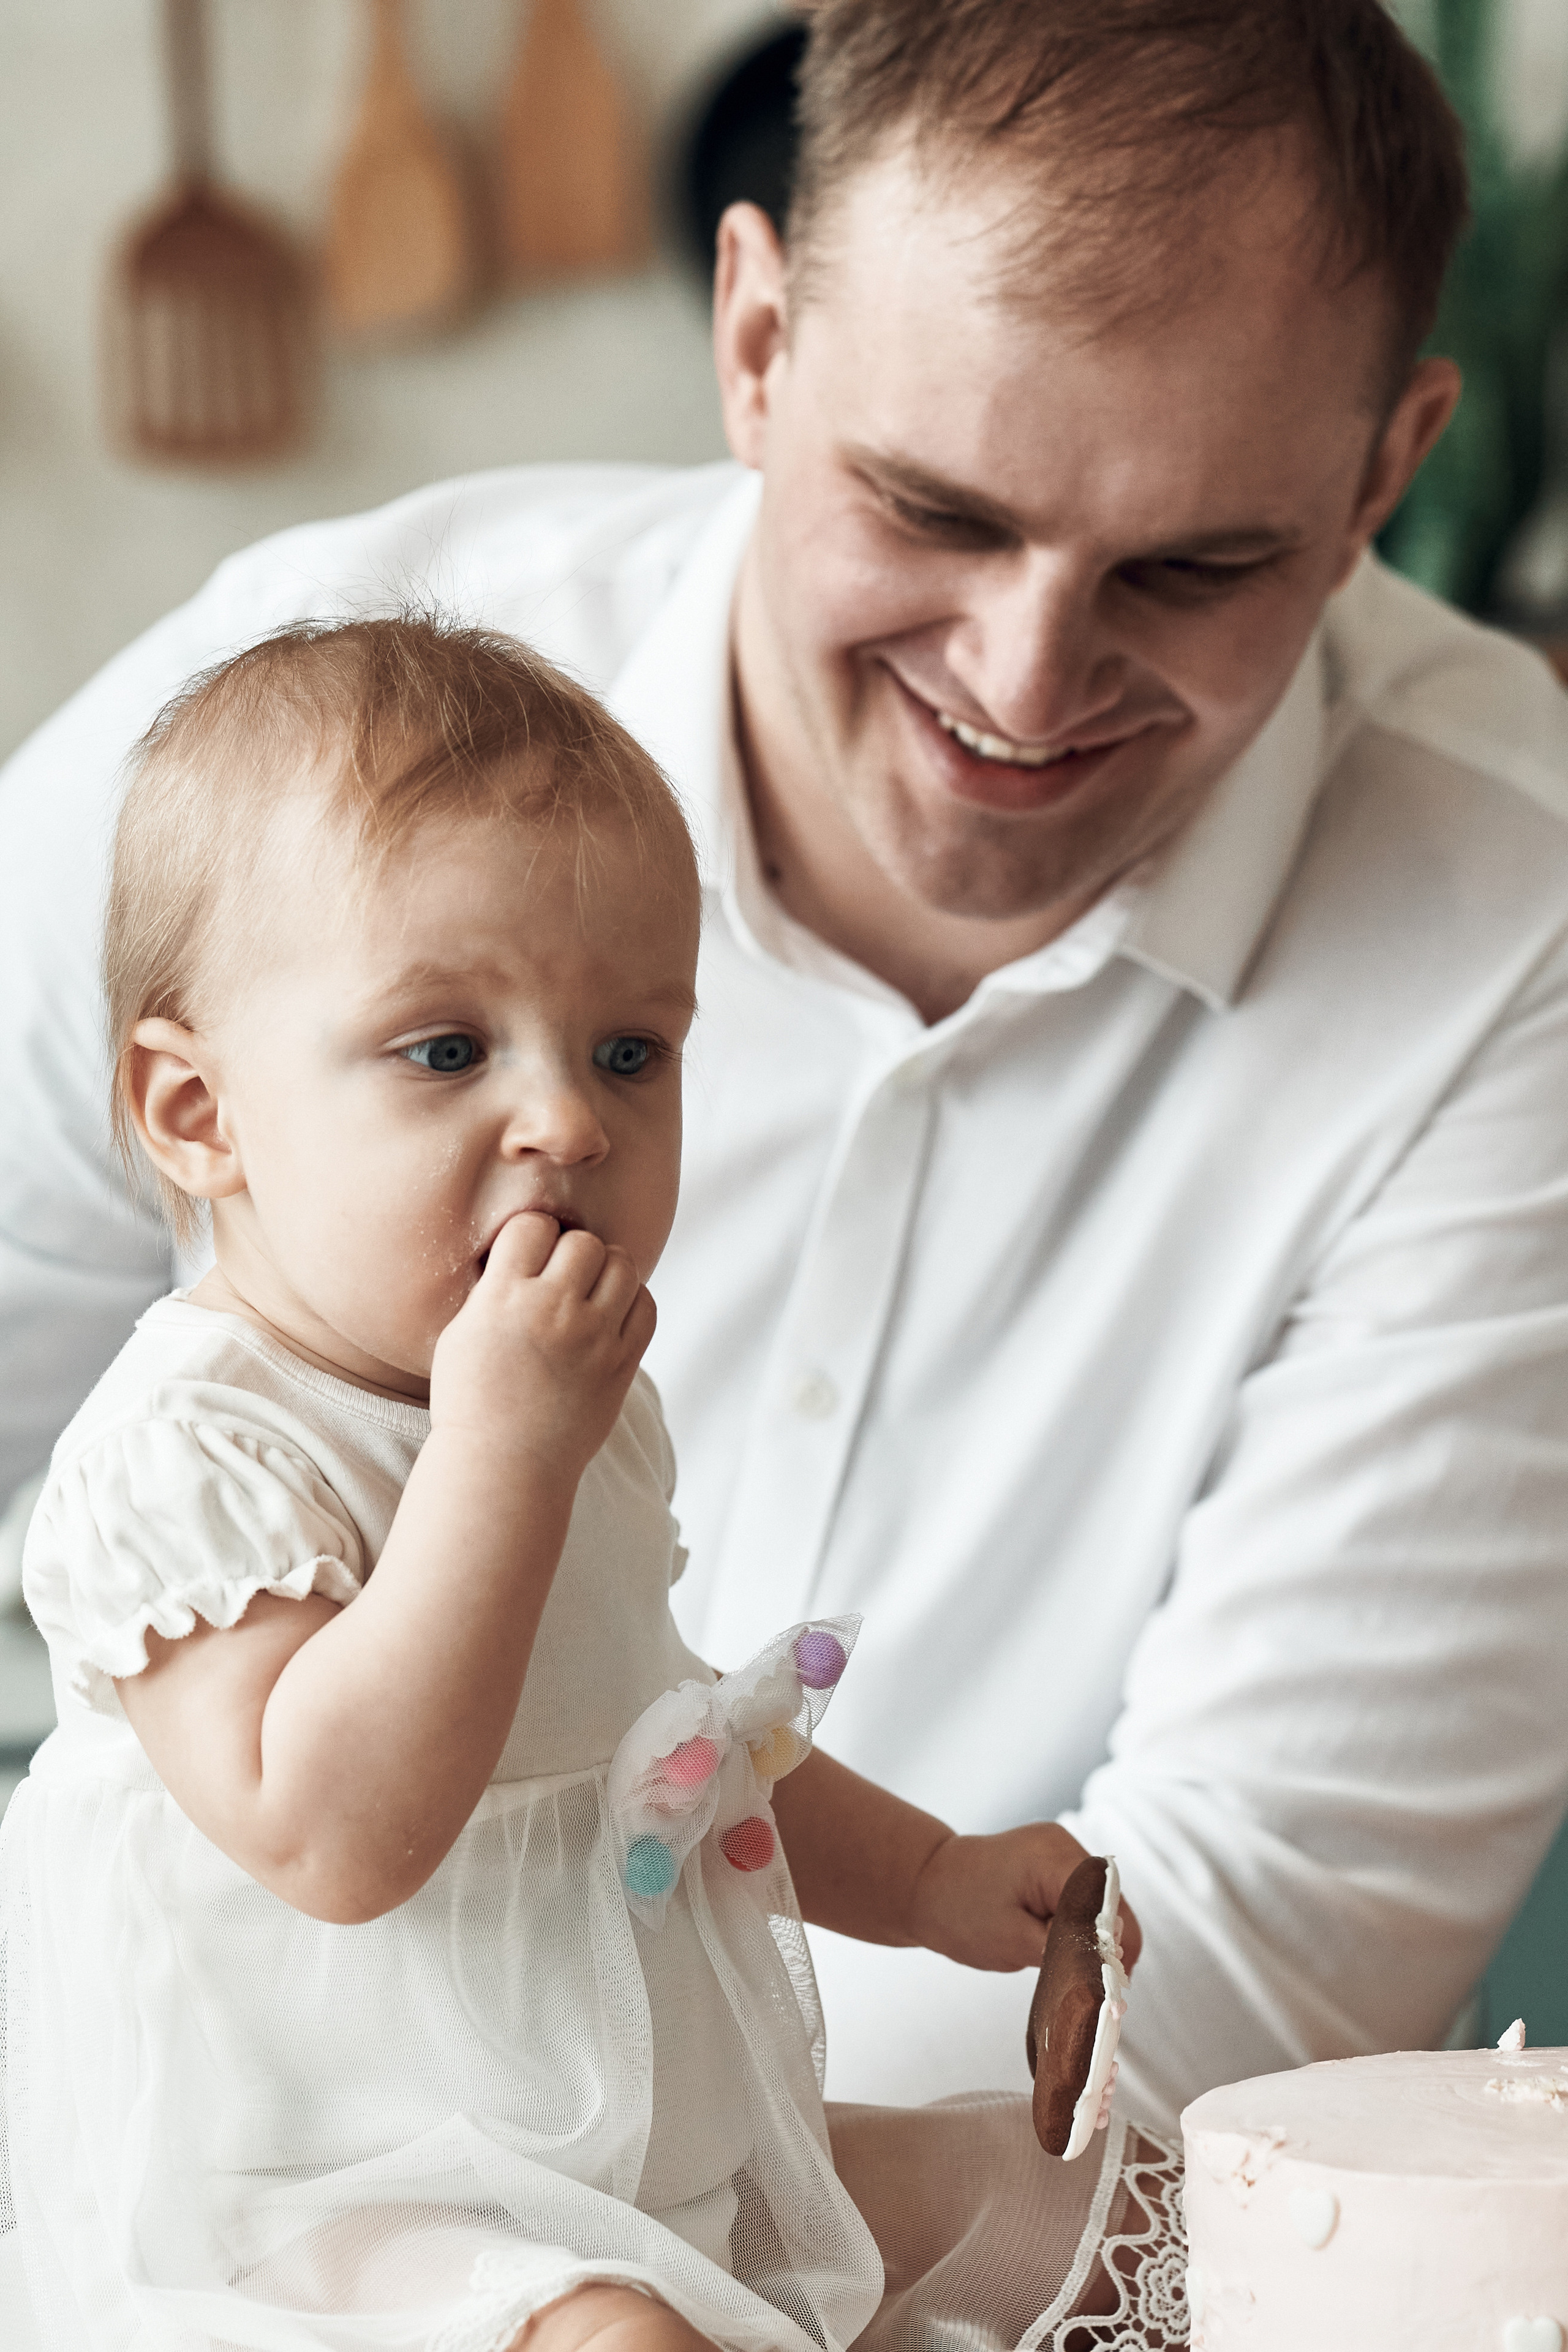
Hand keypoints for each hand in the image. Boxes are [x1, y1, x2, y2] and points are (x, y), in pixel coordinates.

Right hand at [429, 1211, 655, 1483]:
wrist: (503, 1465)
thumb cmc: (473, 1401)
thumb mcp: (462, 1333)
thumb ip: (494, 1288)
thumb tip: (522, 1251)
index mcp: (502, 1298)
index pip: (533, 1226)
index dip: (532, 1236)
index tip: (528, 1257)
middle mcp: (551, 1311)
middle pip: (584, 1242)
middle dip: (572, 1252)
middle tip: (561, 1278)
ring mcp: (592, 1338)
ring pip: (622, 1265)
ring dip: (606, 1270)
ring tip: (589, 1291)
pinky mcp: (621, 1364)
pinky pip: (645, 1306)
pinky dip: (632, 1301)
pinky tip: (611, 1314)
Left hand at [906, 1822, 1143, 1974]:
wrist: (923, 1885)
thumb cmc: (958, 1913)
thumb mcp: (1015, 1943)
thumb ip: (1066, 1948)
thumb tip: (1110, 1959)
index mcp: (1051, 1857)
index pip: (1108, 1901)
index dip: (1116, 1942)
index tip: (1113, 1982)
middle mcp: (1061, 1843)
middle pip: (1111, 1897)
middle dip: (1109, 1940)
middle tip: (1098, 1984)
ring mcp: (1057, 1847)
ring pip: (1100, 1897)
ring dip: (1095, 1931)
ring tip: (1079, 1966)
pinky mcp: (1051, 1858)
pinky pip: (1083, 1892)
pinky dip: (1081, 1919)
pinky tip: (1066, 1944)